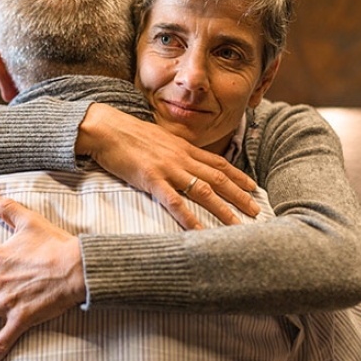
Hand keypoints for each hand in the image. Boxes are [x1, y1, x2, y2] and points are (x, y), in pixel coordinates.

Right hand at [76, 103, 259, 229]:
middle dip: (239, 195)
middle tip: (256, 210)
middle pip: (217, 177)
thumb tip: (181, 160)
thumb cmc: (126, 134)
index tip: (253, 186)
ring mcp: (168, 168)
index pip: (217, 162)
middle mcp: (181, 157)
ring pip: (203, 190)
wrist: (105, 128)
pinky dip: (189, 218)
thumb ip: (171, 150)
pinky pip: (175, 202)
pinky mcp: (151, 179)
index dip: (237, 175)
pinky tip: (200, 232)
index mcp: (183, 147)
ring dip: (223, 209)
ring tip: (238, 225)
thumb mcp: (156, 139)